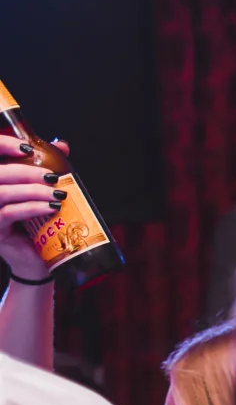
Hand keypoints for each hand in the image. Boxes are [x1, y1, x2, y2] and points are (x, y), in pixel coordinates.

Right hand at [0, 140, 63, 280]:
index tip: (27, 148)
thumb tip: (62, 145)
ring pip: (2, 192)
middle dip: (26, 171)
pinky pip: (9, 213)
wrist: (37, 259)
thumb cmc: (38, 223)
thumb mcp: (42, 192)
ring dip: (32, 190)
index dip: (3, 145)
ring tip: (57, 194)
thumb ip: (46, 167)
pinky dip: (32, 207)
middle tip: (52, 177)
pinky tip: (51, 207)